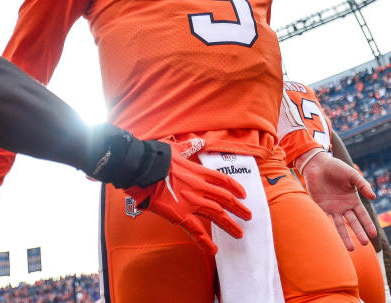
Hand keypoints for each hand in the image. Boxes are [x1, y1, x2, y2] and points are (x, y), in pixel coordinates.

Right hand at [124, 138, 250, 254]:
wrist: (142, 168)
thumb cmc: (156, 157)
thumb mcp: (176, 147)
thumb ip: (189, 146)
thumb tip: (198, 141)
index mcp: (198, 172)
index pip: (223, 180)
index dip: (235, 188)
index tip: (243, 195)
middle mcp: (199, 187)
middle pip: (225, 199)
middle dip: (239, 208)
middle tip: (248, 216)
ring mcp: (191, 202)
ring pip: (217, 214)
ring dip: (230, 224)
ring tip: (239, 233)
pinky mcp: (180, 215)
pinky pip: (196, 230)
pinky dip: (205, 241)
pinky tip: (214, 250)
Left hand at [300, 152, 376, 250]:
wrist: (317, 164)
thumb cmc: (336, 167)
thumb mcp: (352, 175)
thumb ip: (363, 185)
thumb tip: (373, 197)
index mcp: (352, 200)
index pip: (362, 215)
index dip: (368, 224)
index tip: (374, 235)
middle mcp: (343, 207)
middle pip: (353, 222)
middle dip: (359, 233)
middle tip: (365, 243)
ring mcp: (332, 208)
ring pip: (340, 225)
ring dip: (345, 236)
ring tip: (351, 249)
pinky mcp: (320, 207)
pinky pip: (325, 219)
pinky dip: (328, 228)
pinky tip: (332, 238)